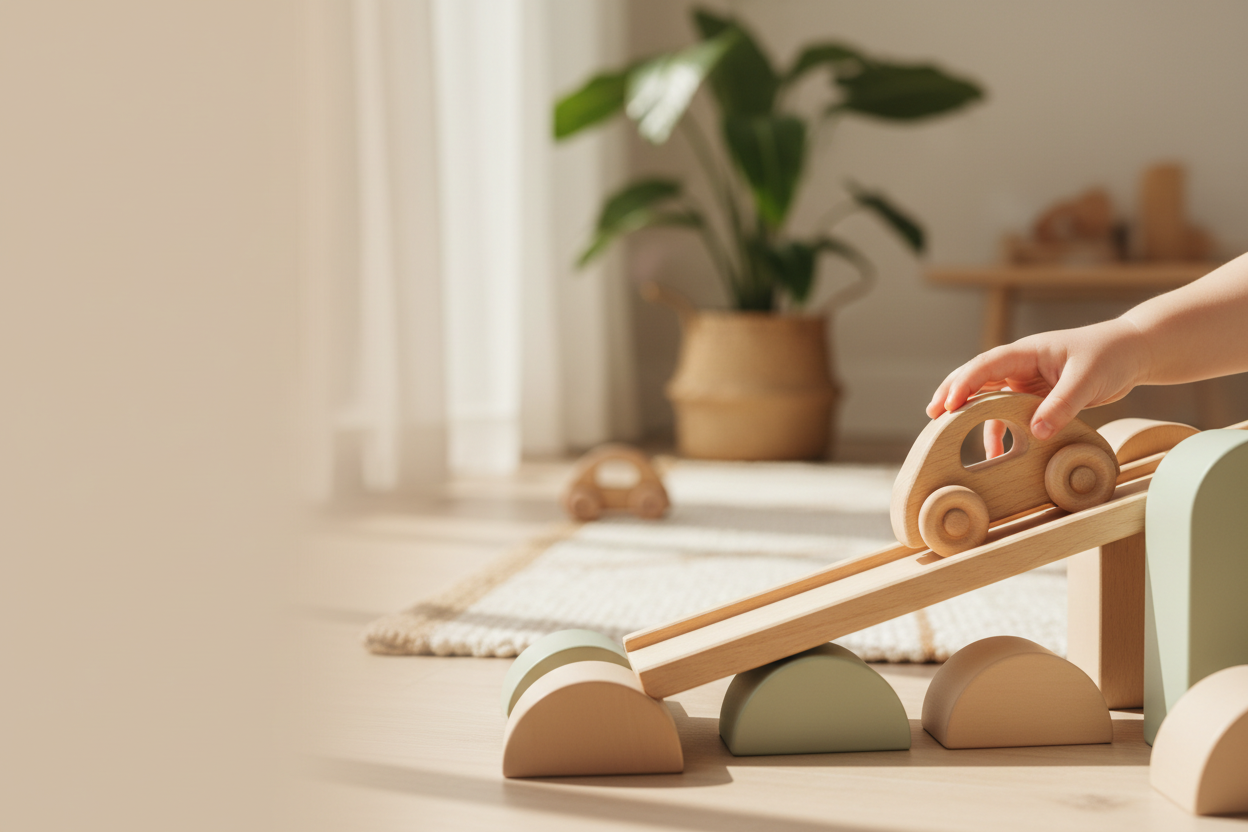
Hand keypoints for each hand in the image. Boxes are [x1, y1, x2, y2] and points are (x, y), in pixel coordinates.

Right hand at [926, 318, 1150, 457]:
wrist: (1132, 353)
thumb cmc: (1110, 356)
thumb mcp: (1087, 381)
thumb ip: (1061, 406)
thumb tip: (1035, 433)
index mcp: (1027, 352)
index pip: (986, 365)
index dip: (964, 383)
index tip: (948, 404)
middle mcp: (1021, 364)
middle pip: (977, 377)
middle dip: (953, 393)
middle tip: (932, 414)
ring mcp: (1026, 380)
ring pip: (988, 395)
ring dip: (970, 412)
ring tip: (947, 431)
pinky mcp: (1036, 395)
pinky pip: (1008, 411)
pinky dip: (998, 428)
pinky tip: (993, 450)